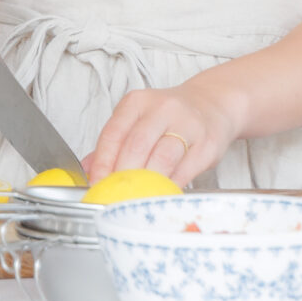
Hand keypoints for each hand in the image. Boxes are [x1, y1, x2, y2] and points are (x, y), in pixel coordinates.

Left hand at [86, 79, 244, 187]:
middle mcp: (163, 108)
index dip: (102, 162)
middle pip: (137, 145)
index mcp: (138, 102)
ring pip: (162, 158)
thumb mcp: (138, 119)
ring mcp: (188, 124)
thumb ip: (114, 143)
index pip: (114, 133)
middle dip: (123, 175)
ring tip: (135, 198)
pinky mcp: (207, 144)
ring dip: (147, 183)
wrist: (213, 104)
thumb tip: (88, 170)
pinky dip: (170, 186)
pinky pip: (185, 170)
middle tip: (115, 195)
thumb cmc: (169, 117)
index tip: (96, 184)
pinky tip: (160, 194)